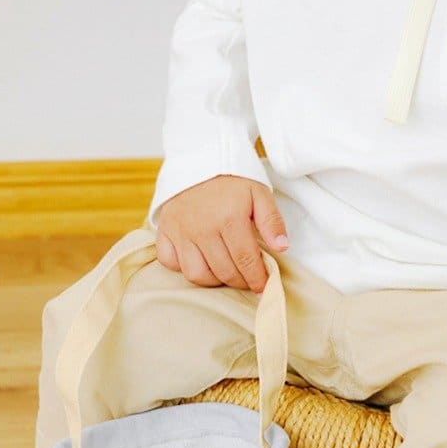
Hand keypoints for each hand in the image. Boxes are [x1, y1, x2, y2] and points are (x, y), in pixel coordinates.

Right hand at [154, 176, 288, 294]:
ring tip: (226, 272)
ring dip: (214, 280)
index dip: (257, 280)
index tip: (264, 288)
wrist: (199, 158)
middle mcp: (202, 229)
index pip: (246, 261)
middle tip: (248, 279)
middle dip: (241, 281)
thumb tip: (282, 248)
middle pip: (224, 272)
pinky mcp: (164, 231)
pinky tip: (199, 261)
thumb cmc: (232, 178)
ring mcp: (180, 232)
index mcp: (229, 219)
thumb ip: (272, 221)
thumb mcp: (259, 193)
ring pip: (196, 275)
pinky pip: (170, 263)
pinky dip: (183, 268)